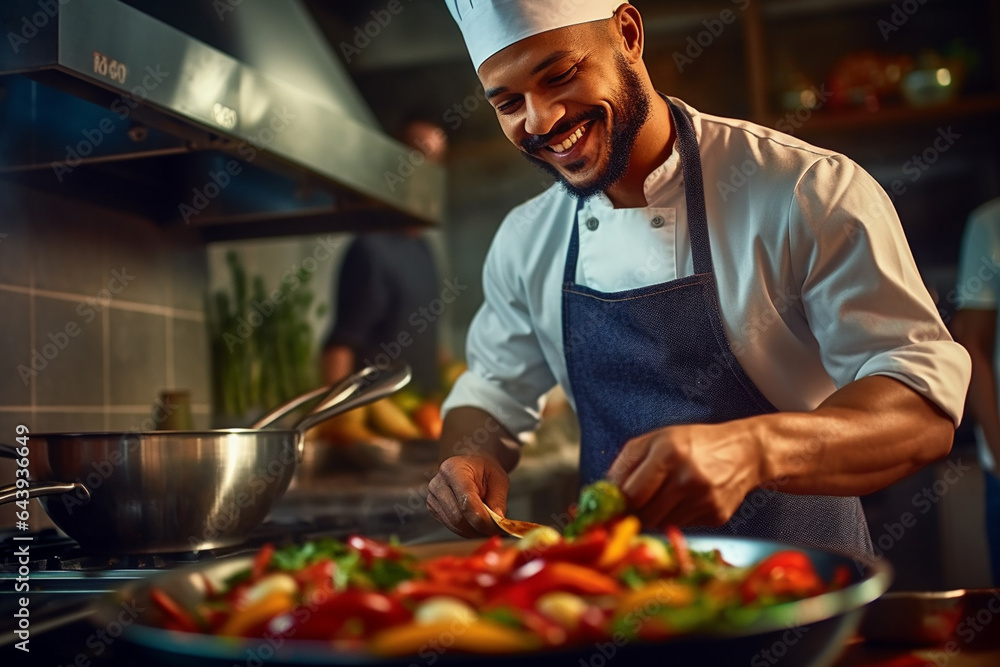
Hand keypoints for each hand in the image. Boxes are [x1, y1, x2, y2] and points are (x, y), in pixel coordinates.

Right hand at [427, 455, 510, 537]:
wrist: (473, 468)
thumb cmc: (485, 471)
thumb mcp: (498, 480)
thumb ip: (498, 501)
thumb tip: (498, 524)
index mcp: (453, 469)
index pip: (466, 501)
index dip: (483, 519)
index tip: (497, 528)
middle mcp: (438, 483)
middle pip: (458, 517)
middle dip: (480, 528)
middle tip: (496, 531)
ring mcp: (432, 497)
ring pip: (455, 526)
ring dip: (474, 531)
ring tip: (489, 527)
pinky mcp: (433, 509)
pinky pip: (452, 527)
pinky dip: (467, 530)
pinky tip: (477, 524)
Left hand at [606, 422, 764, 528]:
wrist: (746, 452)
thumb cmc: (696, 443)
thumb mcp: (658, 439)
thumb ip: (627, 462)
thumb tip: (606, 490)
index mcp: (669, 452)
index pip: (631, 493)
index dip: (617, 504)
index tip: (609, 507)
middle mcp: (687, 478)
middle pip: (644, 514)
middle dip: (632, 513)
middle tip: (629, 508)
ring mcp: (704, 500)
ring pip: (660, 524)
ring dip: (652, 517)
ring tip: (659, 499)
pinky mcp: (716, 516)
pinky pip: (682, 526)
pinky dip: (675, 518)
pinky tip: (683, 502)